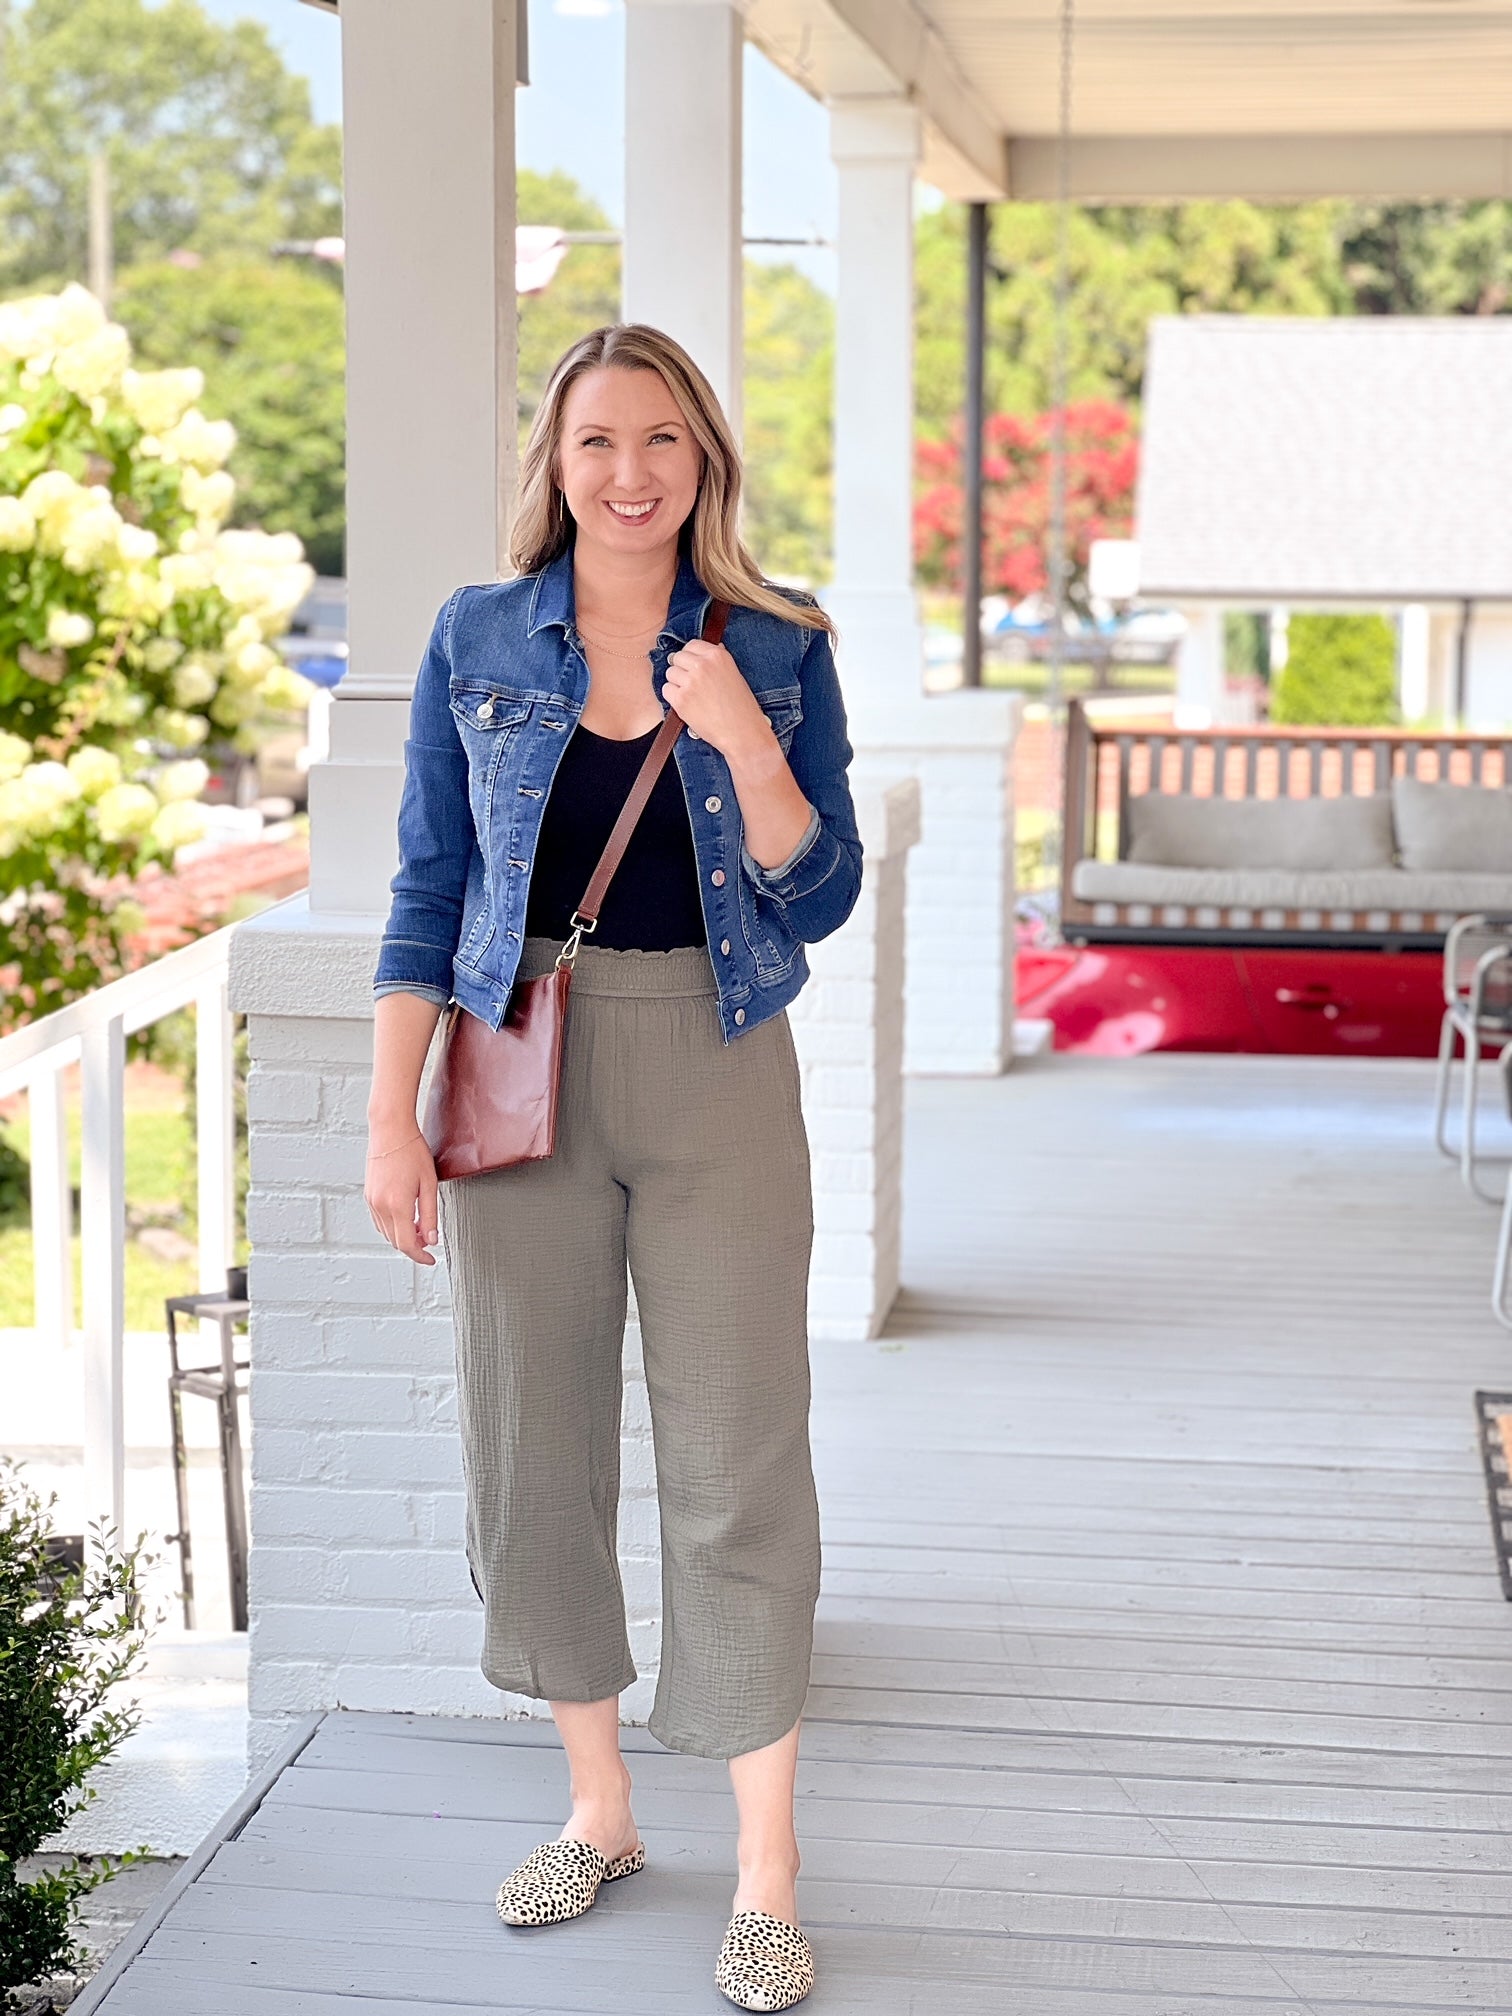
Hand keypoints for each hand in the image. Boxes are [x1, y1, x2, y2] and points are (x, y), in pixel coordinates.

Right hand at [365, 1130, 439, 1265]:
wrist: (390, 1130)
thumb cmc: (413, 1152)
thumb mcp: (429, 1184)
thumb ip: (430, 1214)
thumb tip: (432, 1239)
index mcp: (397, 1204)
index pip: (407, 1243)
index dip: (420, 1256)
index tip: (431, 1260)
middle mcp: (380, 1206)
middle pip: (395, 1241)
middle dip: (413, 1246)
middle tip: (430, 1240)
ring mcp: (371, 1201)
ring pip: (386, 1233)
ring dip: (402, 1236)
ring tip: (420, 1226)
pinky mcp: (368, 1195)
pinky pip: (379, 1221)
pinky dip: (392, 1226)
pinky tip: (406, 1217)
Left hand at [663, 639, 773, 764]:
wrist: (742, 732)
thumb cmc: (742, 707)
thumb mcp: (735, 675)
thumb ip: (718, 662)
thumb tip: (707, 652)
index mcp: (718, 656)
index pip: (691, 645)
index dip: (690, 657)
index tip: (692, 666)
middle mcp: (702, 665)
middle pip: (677, 657)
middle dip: (682, 669)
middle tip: (691, 684)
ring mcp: (690, 682)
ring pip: (670, 673)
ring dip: (677, 683)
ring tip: (691, 696)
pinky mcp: (681, 699)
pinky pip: (666, 690)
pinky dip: (673, 697)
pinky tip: (687, 704)